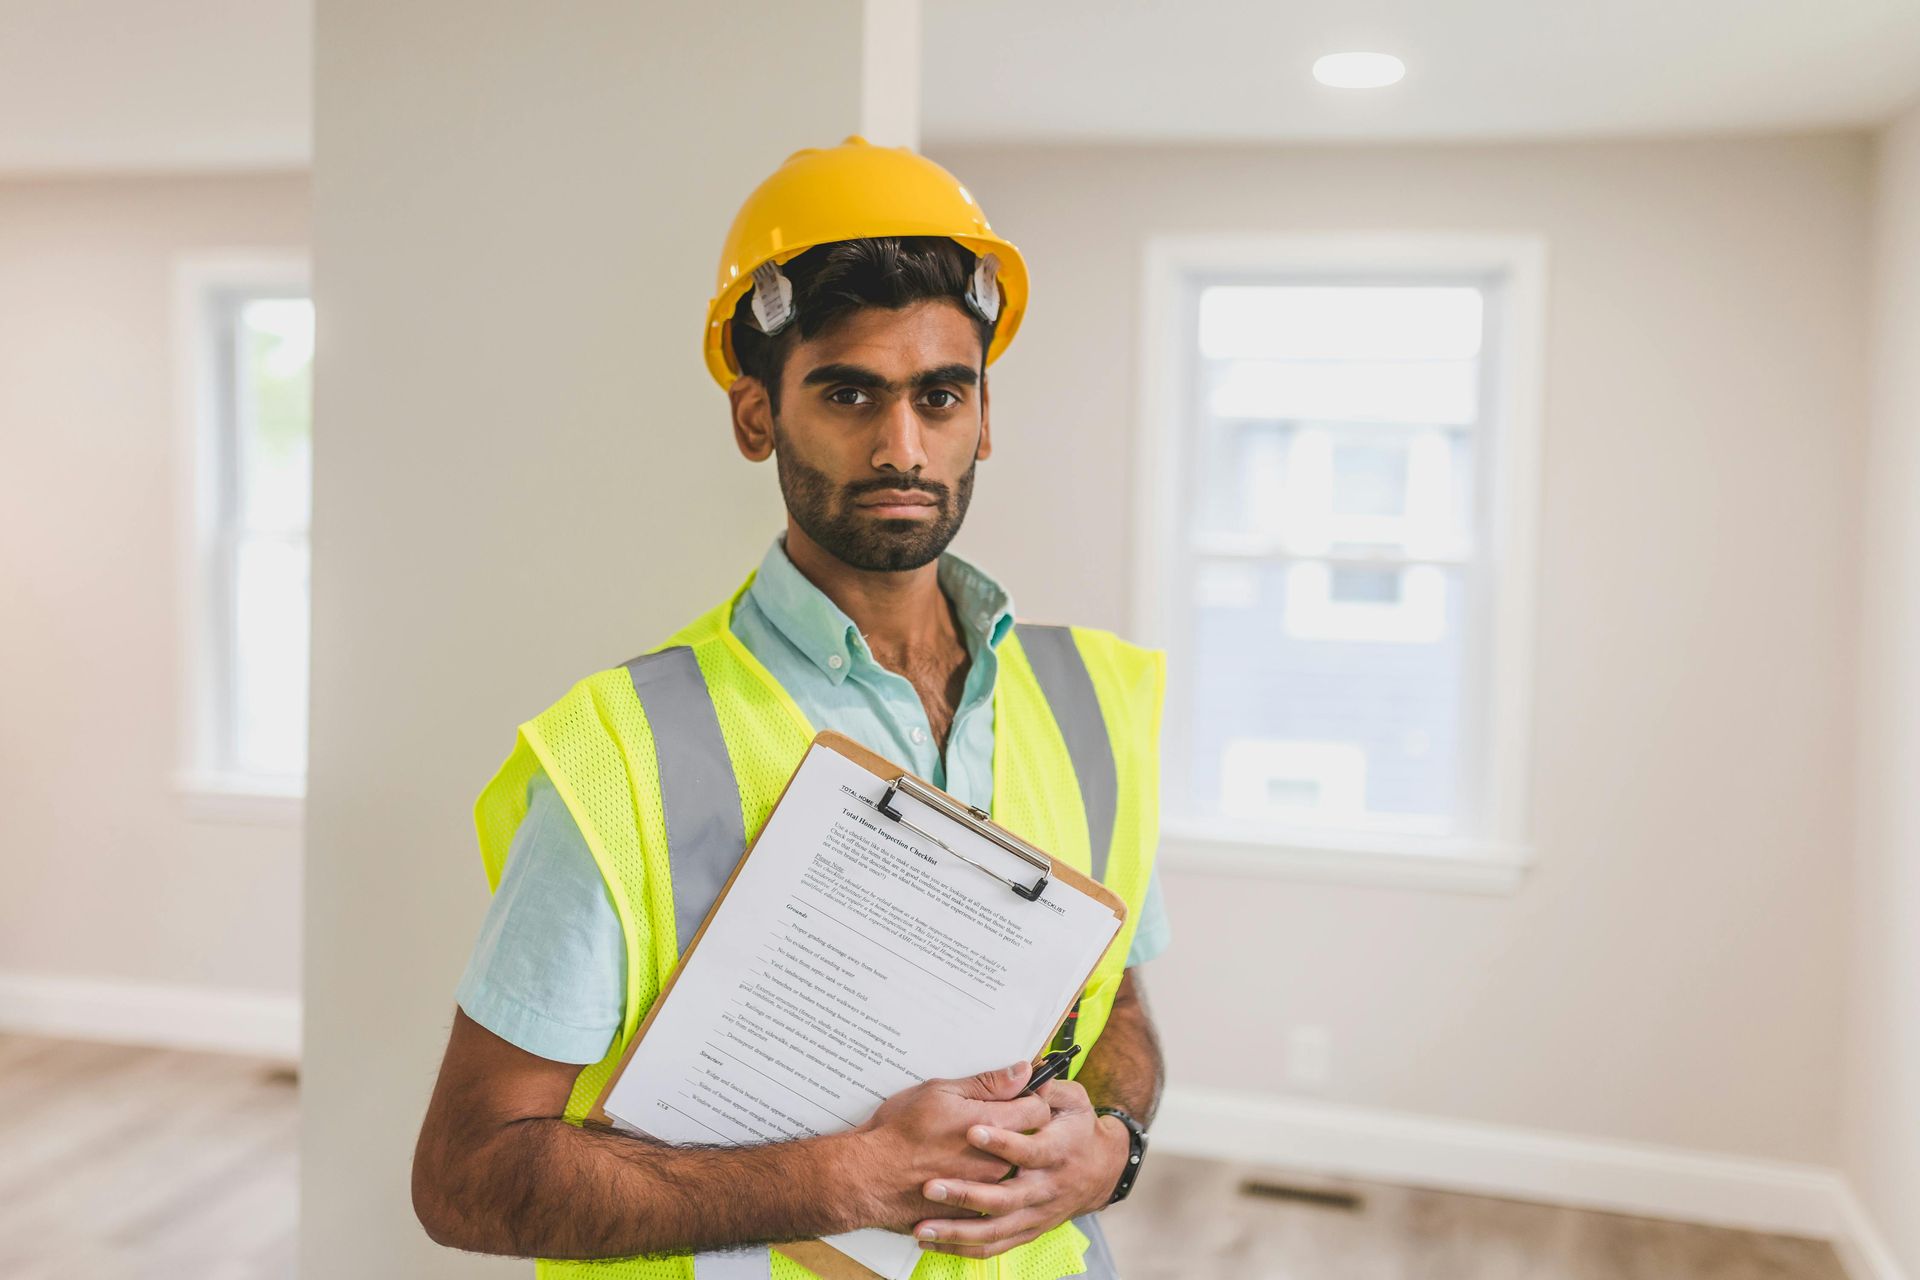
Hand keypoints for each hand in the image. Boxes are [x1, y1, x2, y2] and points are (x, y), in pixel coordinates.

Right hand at [847, 1061, 1053, 1233]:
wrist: (869, 1177)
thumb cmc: (899, 1131)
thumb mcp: (940, 1093)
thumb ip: (988, 1084)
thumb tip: (1023, 1071)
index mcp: (993, 1126)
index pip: (1039, 1110)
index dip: (1030, 1099)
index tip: (1015, 1097)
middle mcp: (996, 1161)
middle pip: (1028, 1141)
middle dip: (1014, 1129)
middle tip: (986, 1121)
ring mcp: (985, 1189)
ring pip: (1009, 1168)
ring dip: (996, 1156)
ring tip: (964, 1147)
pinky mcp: (971, 1209)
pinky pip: (988, 1192)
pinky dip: (978, 1182)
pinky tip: (955, 1170)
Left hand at [911, 1078, 1128, 1257]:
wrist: (1103, 1172)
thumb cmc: (1080, 1130)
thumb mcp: (1073, 1101)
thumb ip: (1048, 1088)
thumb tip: (1026, 1070)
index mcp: (1057, 1152)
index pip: (1028, 1150)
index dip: (1002, 1142)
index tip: (971, 1130)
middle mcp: (1047, 1188)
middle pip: (1006, 1198)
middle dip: (967, 1194)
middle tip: (931, 1186)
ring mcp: (1036, 1214)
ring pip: (996, 1230)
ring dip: (958, 1231)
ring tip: (923, 1227)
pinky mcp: (1028, 1230)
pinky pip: (994, 1246)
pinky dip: (964, 1248)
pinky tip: (934, 1244)